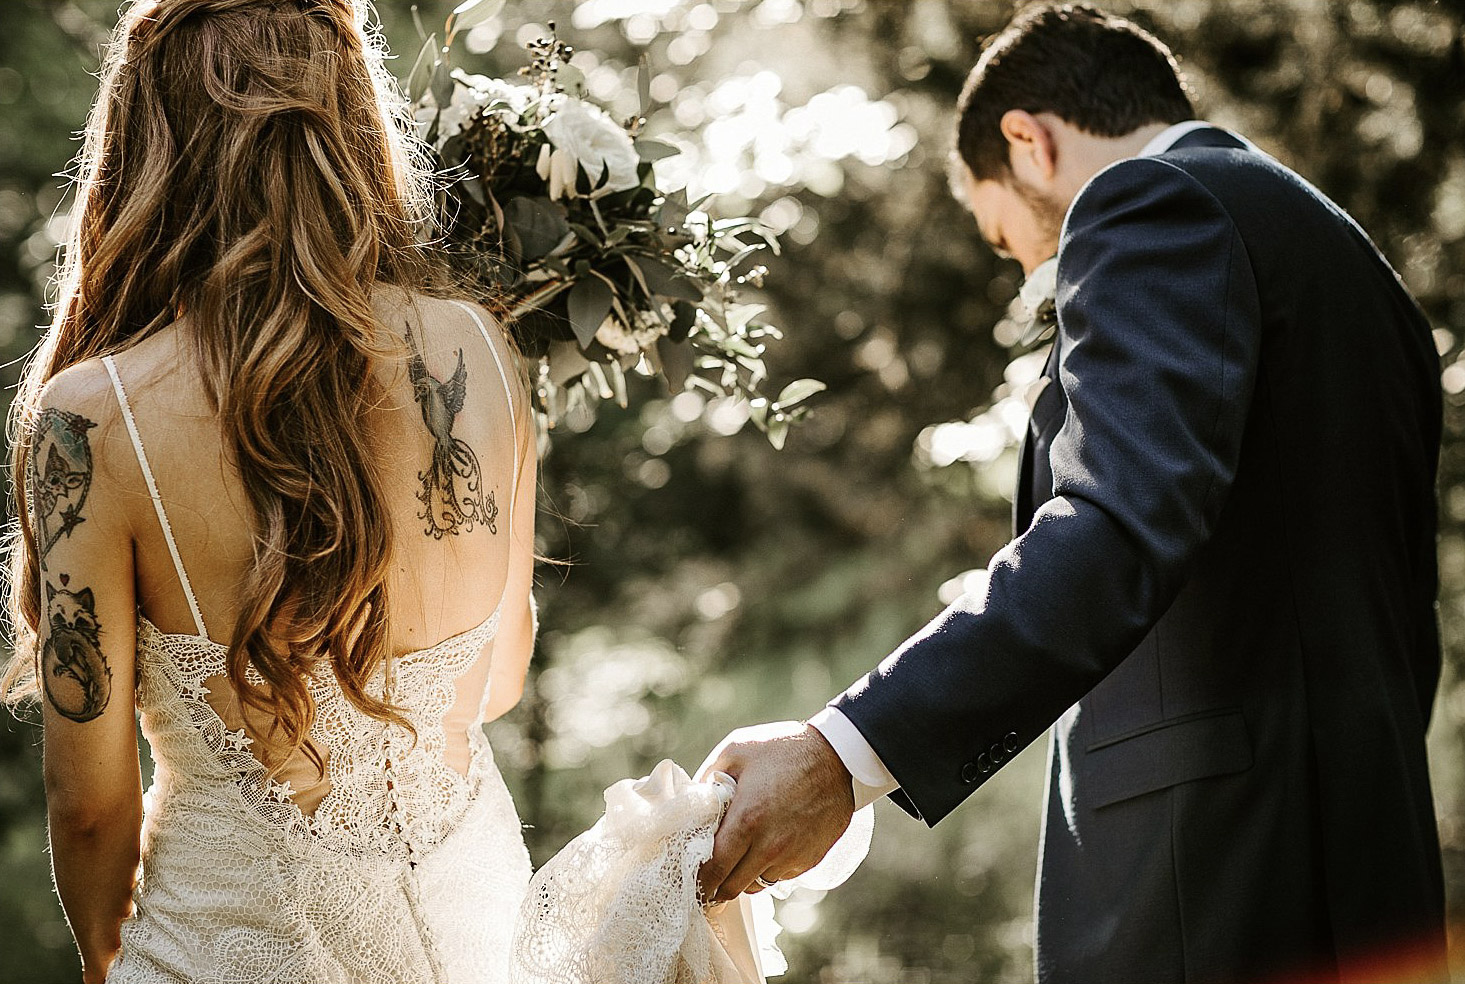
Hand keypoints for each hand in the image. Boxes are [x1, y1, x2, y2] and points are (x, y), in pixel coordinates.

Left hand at [696, 720, 855, 903]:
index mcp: (746, 821)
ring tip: (738, 857)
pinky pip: (779, 877)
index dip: (697, 880)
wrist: (839, 757)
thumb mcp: (737, 750)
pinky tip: (766, 848)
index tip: (689, 879)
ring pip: (756, 885)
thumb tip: (692, 804)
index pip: (713, 870)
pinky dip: (767, 869)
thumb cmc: (784, 749)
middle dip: (715, 886)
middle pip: (731, 888)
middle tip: (707, 875)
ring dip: (742, 877)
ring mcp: (792, 857)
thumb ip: (707, 778)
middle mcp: (769, 848)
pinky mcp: (809, 860)